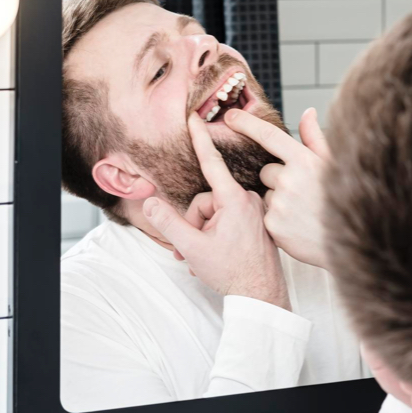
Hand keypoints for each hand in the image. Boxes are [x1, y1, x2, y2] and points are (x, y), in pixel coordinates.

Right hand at [141, 114, 290, 310]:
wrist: (261, 295)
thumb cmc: (233, 272)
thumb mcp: (193, 248)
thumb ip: (168, 223)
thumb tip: (149, 204)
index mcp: (234, 200)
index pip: (211, 162)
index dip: (200, 139)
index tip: (195, 117)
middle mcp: (246, 200)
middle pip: (206, 199)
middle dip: (194, 222)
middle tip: (192, 249)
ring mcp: (252, 211)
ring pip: (215, 211)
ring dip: (203, 232)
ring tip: (204, 256)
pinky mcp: (255, 221)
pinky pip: (227, 219)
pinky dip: (215, 235)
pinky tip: (215, 255)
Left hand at [224, 107, 330, 269]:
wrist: (352, 244)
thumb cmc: (345, 201)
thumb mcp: (334, 166)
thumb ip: (315, 138)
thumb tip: (307, 112)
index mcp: (305, 161)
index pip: (269, 136)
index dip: (247, 124)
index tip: (231, 116)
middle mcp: (289, 180)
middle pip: (266, 171)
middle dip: (278, 179)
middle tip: (302, 194)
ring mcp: (280, 203)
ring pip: (267, 194)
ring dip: (279, 200)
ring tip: (303, 212)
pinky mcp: (273, 225)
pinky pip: (266, 215)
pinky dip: (278, 220)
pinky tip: (298, 226)